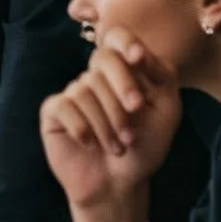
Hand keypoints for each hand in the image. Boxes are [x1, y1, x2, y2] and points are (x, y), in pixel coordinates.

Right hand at [39, 29, 181, 209]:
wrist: (119, 183)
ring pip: (87, 89)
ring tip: (118, 146)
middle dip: (123, 87)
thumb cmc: (144, 148)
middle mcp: (96, 77)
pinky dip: (82, 127)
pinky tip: (90, 143)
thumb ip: (161, 77)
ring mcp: (74, 93)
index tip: (138, 58)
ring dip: (108, 122)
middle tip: (136, 113)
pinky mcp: (54, 111)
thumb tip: (139, 51)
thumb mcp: (167, 112)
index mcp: (125, 71)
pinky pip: (65, 106)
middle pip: (102, 59)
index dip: (125, 42)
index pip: (117, 38)